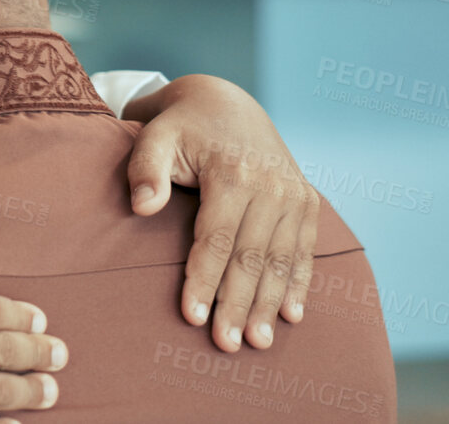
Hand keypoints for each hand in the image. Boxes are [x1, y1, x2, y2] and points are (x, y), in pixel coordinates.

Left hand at [123, 74, 320, 353]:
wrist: (226, 103)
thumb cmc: (180, 127)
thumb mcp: (154, 136)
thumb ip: (145, 169)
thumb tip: (141, 207)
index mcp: (234, 173)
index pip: (217, 239)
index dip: (204, 280)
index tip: (192, 317)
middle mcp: (272, 186)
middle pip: (251, 257)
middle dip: (237, 304)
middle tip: (225, 345)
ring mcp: (295, 195)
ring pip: (280, 260)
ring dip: (268, 304)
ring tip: (256, 342)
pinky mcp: (307, 202)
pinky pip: (303, 251)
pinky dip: (297, 284)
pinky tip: (290, 316)